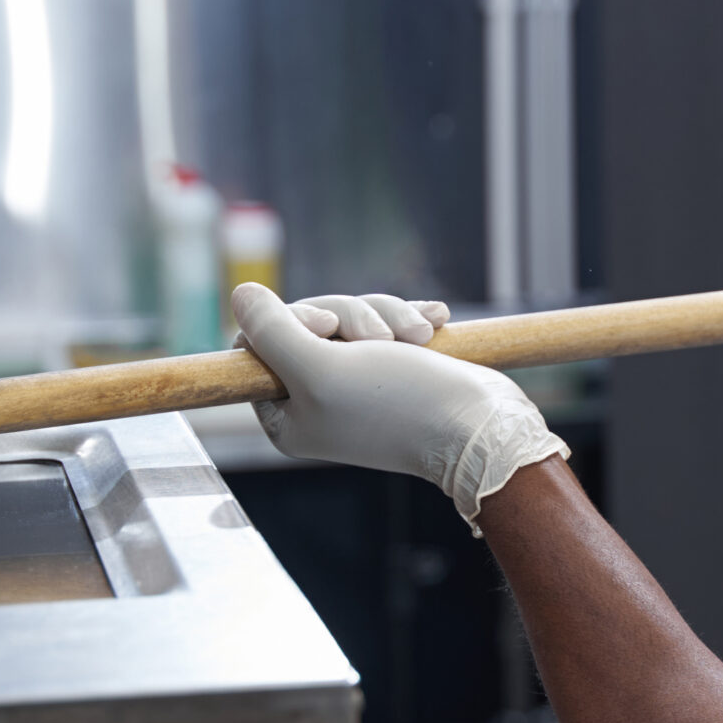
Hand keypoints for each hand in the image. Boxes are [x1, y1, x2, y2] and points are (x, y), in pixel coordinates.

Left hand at [230, 284, 567, 529]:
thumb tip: (241, 296)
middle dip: (351, 318)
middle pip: (309, 322)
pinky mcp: (396, 365)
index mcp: (287, 414)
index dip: (289, 322)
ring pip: (352, 317)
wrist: (481, 425)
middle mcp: (317, 400)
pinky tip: (436, 324)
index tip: (325, 328)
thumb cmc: (400, 404)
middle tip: (377, 339)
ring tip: (417, 338)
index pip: (257, 345)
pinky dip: (410, 319)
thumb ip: (272, 333)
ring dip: (387, 317)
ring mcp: (358, 382)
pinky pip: (388, 321)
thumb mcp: (319, 369)